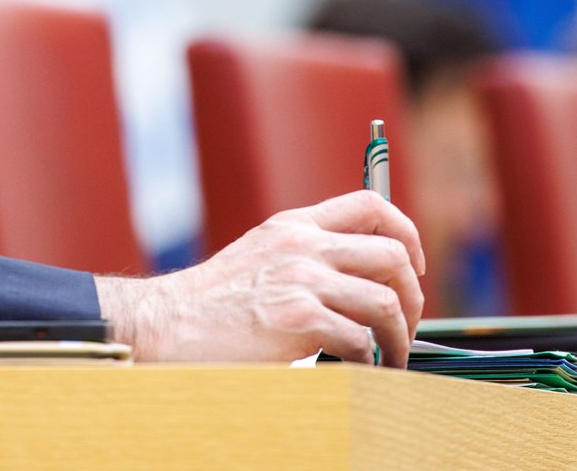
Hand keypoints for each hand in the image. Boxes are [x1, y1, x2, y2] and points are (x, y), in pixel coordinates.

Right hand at [97, 190, 423, 366]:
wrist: (163, 324)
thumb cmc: (210, 304)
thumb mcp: (260, 256)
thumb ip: (304, 256)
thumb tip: (359, 281)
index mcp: (295, 225)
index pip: (371, 206)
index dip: (406, 234)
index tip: (411, 266)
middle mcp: (303, 245)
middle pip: (392, 255)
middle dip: (413, 296)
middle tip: (406, 326)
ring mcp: (301, 279)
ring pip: (386, 302)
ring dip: (399, 337)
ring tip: (392, 358)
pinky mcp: (297, 319)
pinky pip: (360, 339)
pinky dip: (369, 360)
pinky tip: (359, 370)